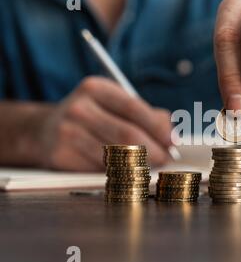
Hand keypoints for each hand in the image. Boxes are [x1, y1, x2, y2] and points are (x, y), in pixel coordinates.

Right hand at [37, 76, 172, 170]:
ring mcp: (67, 132)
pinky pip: (100, 170)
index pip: (134, 109)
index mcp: (96, 88)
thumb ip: (147, 115)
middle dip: (154, 151)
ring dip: (138, 165)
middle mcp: (79, 108)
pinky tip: (124, 170)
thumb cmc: (93, 117)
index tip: (173, 142)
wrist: (45, 130)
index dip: (158, 128)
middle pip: (127, 136)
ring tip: (147, 166)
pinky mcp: (61, 156)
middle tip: (165, 160)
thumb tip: (172, 136)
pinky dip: (118, 173)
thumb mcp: (115, 104)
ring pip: (116, 157)